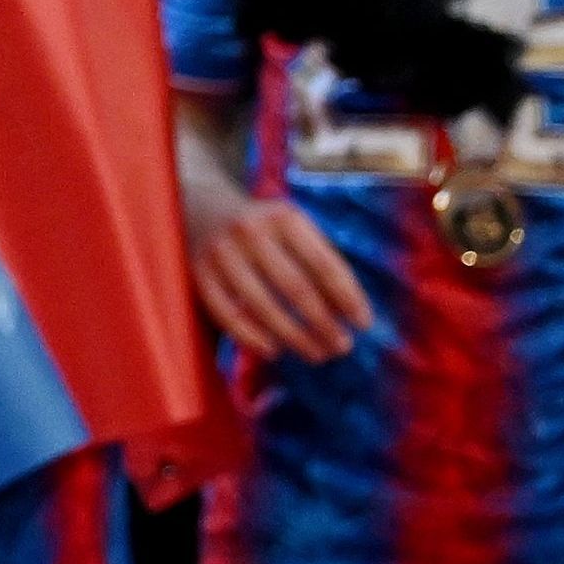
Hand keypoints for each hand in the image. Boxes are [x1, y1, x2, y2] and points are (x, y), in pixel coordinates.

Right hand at [187, 194, 368, 360]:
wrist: (200, 208)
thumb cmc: (264, 229)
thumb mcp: (293, 228)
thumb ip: (321, 260)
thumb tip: (354, 312)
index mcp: (285, 218)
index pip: (324, 264)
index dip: (347, 297)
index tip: (363, 324)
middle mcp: (252, 231)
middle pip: (296, 287)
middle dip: (323, 323)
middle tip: (342, 347)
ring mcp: (222, 253)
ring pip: (262, 305)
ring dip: (294, 336)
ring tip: (316, 354)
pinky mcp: (199, 274)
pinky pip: (228, 315)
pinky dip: (252, 338)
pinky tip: (274, 351)